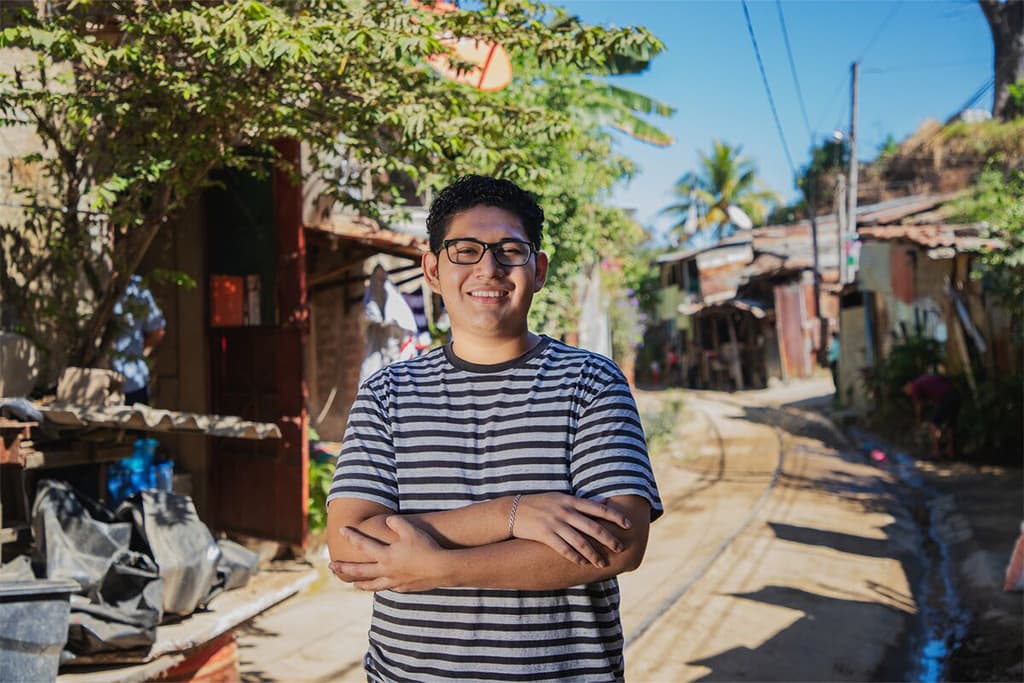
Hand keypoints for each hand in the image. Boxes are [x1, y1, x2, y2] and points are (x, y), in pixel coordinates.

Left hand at [329, 516, 444, 591]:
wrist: (441, 568)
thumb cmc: (426, 547)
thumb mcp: (411, 529)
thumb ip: (396, 522)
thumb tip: (388, 519)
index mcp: (386, 555)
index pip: (363, 545)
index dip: (351, 536)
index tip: (341, 530)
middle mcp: (386, 570)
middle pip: (360, 571)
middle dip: (344, 568)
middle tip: (332, 567)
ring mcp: (394, 581)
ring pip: (372, 585)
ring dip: (360, 583)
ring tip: (353, 583)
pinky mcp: (404, 588)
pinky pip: (388, 588)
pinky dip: (380, 586)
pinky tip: (380, 585)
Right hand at [511, 493, 631, 567]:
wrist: (513, 510)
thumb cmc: (540, 505)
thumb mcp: (559, 498)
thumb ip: (577, 504)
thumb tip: (600, 507)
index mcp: (570, 500)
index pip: (598, 508)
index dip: (615, 516)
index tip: (628, 524)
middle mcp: (565, 511)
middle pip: (593, 526)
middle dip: (609, 538)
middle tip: (621, 547)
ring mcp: (554, 523)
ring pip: (580, 541)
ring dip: (593, 554)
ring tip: (602, 563)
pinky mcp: (544, 534)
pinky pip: (563, 548)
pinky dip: (574, 557)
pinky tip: (582, 564)